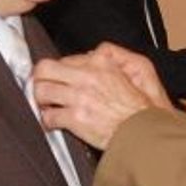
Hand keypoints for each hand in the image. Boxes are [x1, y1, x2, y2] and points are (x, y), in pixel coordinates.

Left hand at [33, 43, 168, 149]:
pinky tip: (52, 123)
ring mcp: (79, 98)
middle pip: (44, 69)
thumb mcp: (141, 68)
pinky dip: (48, 122)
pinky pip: (49, 117)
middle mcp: (87, 77)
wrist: (146, 132)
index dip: (61, 70)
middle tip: (42, 87)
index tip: (60, 78)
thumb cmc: (144, 106)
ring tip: (46, 105)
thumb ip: (117, 55)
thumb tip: (95, 54)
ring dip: (40, 99)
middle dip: (39, 78)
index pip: (67, 59)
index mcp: (102, 63)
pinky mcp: (75, 119)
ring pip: (41, 91)